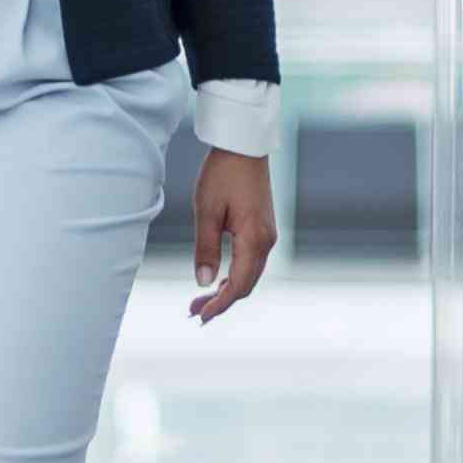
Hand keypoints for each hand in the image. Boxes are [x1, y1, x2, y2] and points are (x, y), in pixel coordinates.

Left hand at [186, 148, 276, 321]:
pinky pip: (252, 261)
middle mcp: (267, 241)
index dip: (220, 304)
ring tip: (201, 299)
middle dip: (221, 301)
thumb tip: (203, 282)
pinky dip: (235, 275)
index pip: (239, 285)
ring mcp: (268, 235)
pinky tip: (218, 278)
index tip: (200, 315)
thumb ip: (205, 249)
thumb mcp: (206, 211)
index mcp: (254, 239)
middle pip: (247, 284)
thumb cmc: (222, 174)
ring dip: (228, 290)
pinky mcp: (264, 228)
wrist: (244, 147)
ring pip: (250, 274)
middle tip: (194, 311)